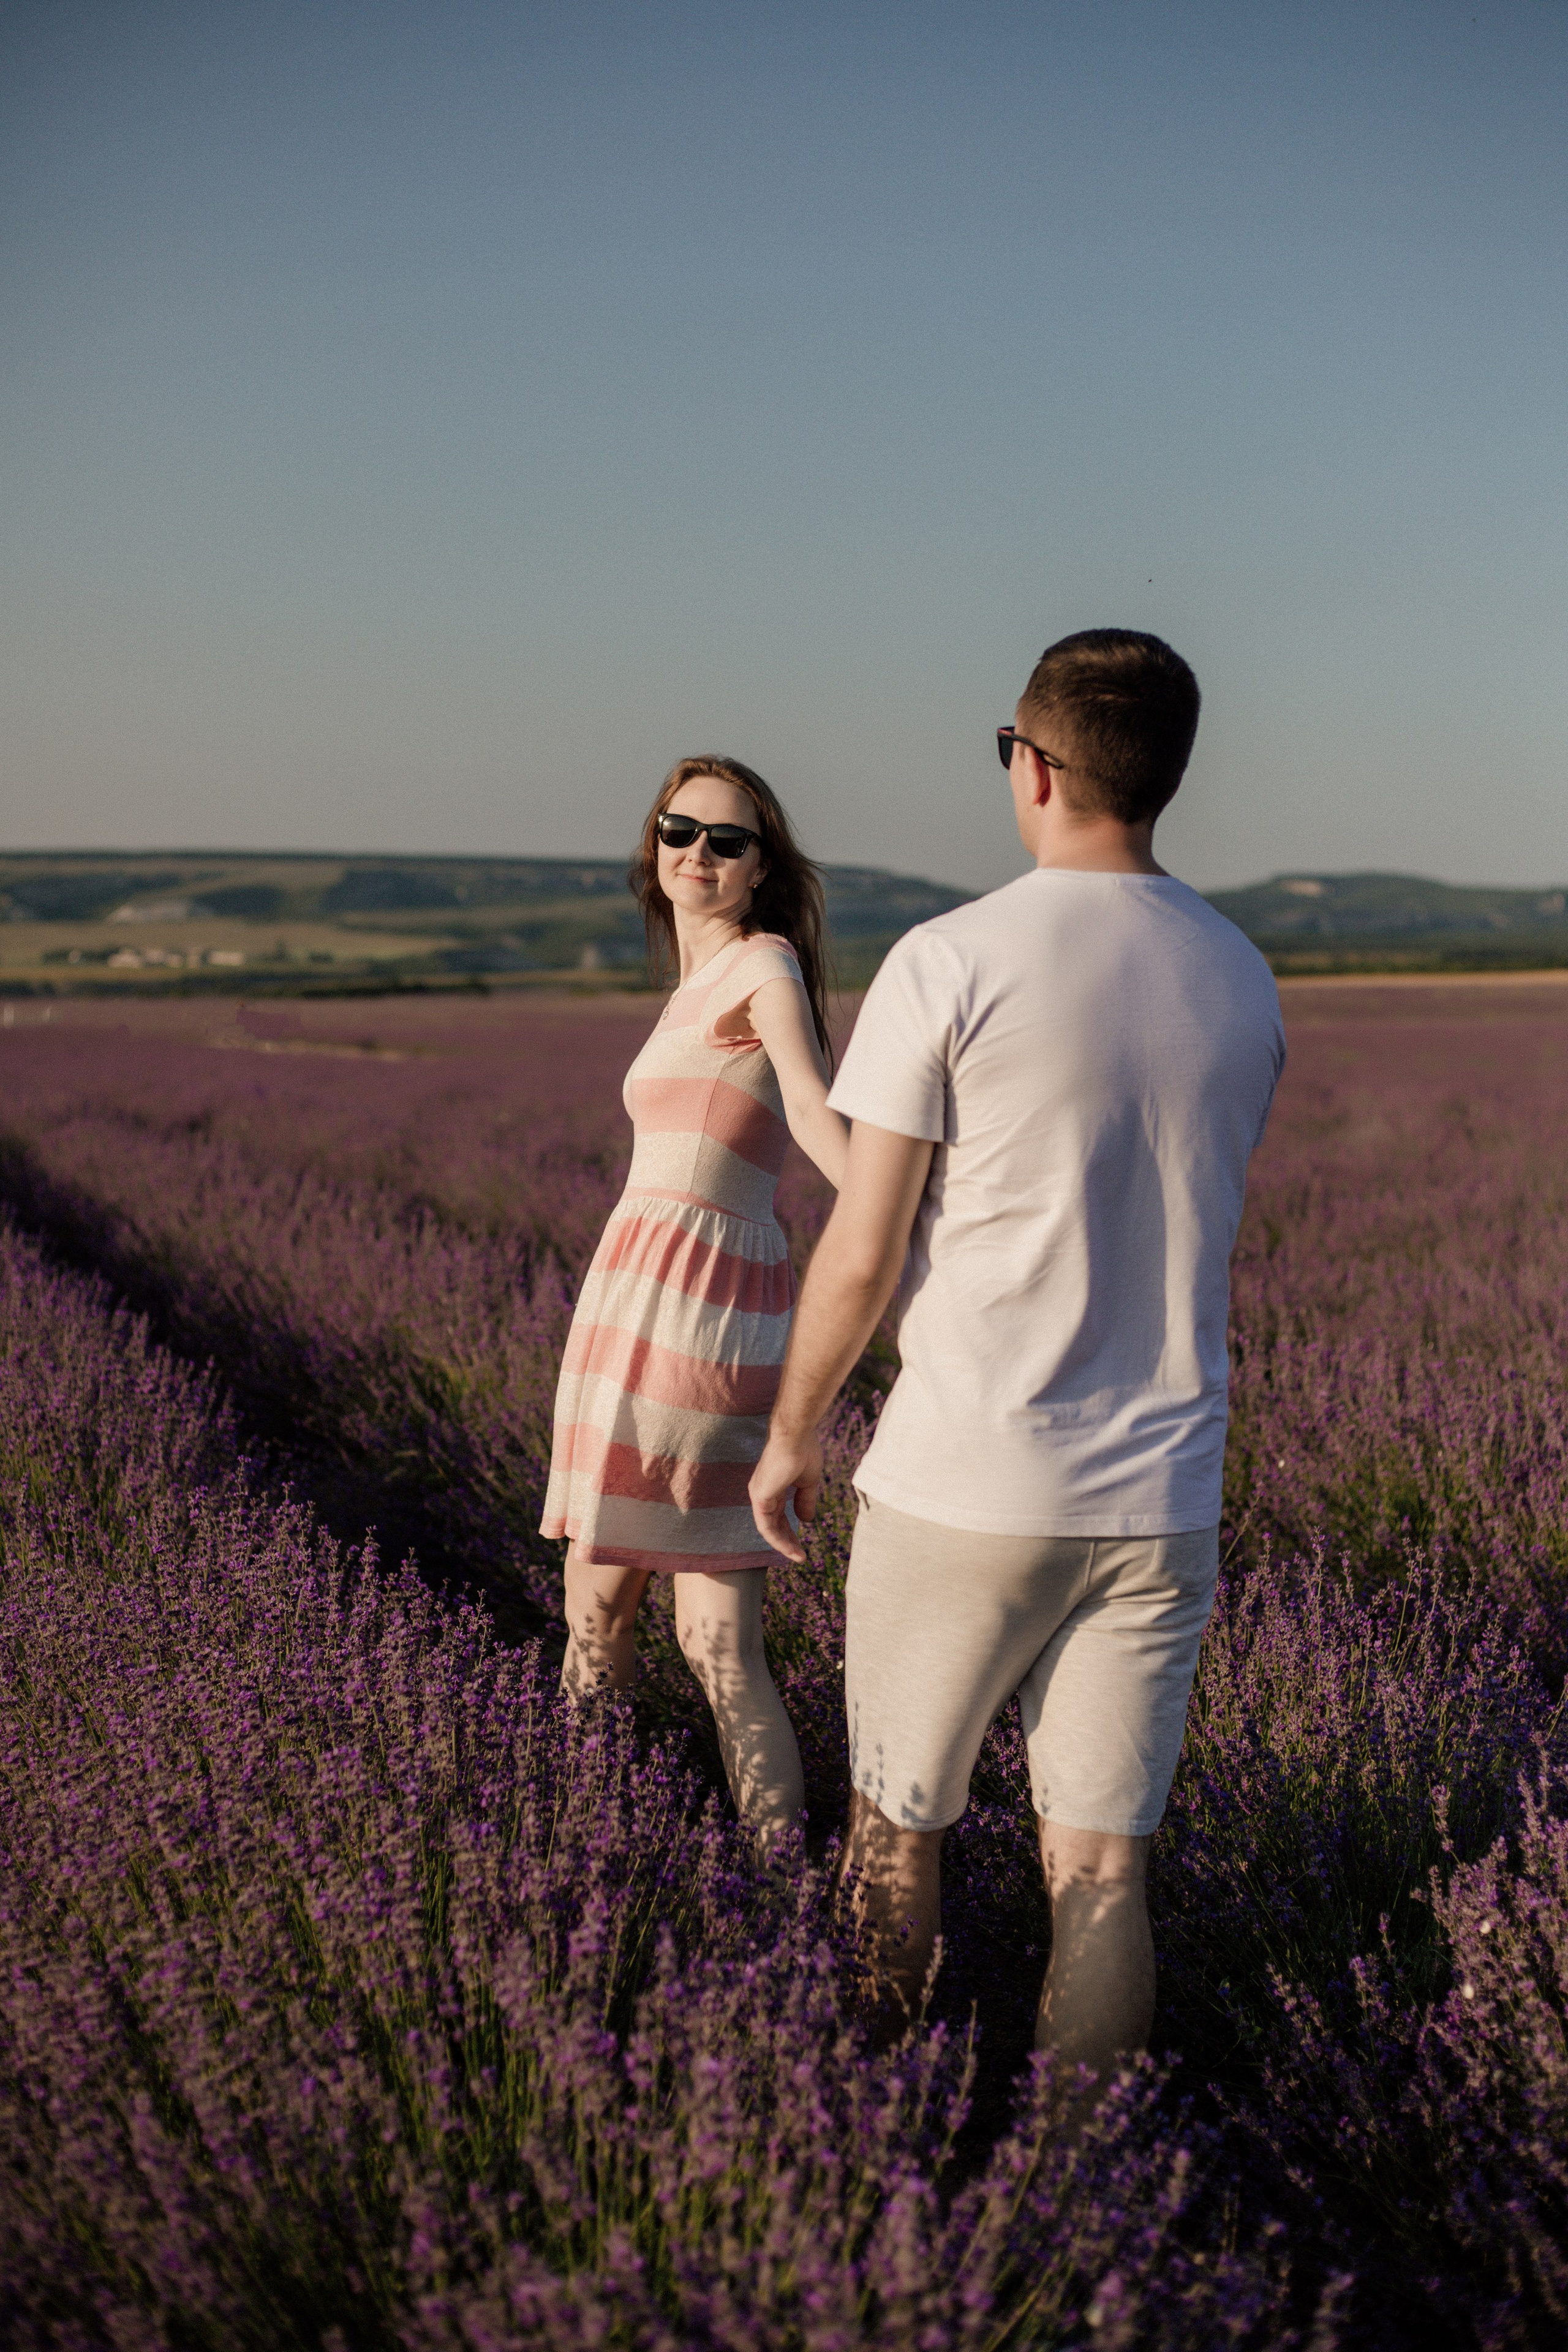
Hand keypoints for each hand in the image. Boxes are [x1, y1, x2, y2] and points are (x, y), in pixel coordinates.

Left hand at [749, 1426, 822, 1562]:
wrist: (796, 1436)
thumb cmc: (804, 1451)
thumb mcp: (808, 1482)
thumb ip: (805, 1501)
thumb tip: (806, 1520)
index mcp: (773, 1486)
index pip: (779, 1514)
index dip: (790, 1530)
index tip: (803, 1543)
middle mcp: (763, 1491)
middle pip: (774, 1523)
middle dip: (787, 1540)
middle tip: (800, 1555)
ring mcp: (759, 1494)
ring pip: (769, 1528)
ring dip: (784, 1544)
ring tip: (798, 1556)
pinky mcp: (759, 1497)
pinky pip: (766, 1526)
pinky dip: (778, 1540)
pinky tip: (790, 1549)